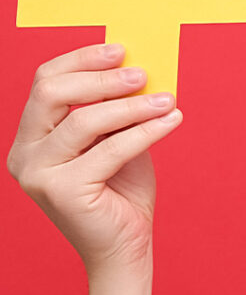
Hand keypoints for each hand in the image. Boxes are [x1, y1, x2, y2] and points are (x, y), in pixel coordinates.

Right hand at [7, 43, 182, 278]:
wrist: (125, 244)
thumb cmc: (122, 187)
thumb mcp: (117, 135)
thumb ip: (117, 105)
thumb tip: (138, 65)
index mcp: (31, 136)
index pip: (45, 82)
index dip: (81, 59)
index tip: (121, 50)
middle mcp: (24, 154)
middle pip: (53, 93)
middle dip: (101, 78)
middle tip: (143, 74)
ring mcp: (38, 174)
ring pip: (85, 119)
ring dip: (133, 105)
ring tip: (167, 99)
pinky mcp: (62, 192)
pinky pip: (112, 148)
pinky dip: (147, 129)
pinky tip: (173, 119)